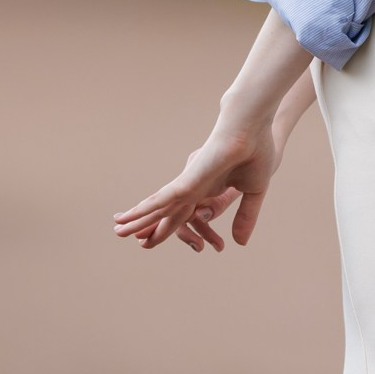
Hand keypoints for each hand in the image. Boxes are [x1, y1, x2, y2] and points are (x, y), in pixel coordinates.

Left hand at [113, 114, 280, 252]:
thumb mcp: (253, 192)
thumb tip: (240, 244)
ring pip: (157, 207)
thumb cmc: (257, 152)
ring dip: (137, 219)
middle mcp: (193, 187)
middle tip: (124, 234)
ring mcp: (188, 183)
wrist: (255, 129)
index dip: (167, 226)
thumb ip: (246, 217)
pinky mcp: (187, 180)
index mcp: (207, 190)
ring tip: (117, 229)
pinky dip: (147, 209)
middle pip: (165, 213)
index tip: (151, 237)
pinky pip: (163, 198)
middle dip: (147, 226)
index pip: (182, 213)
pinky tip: (131, 217)